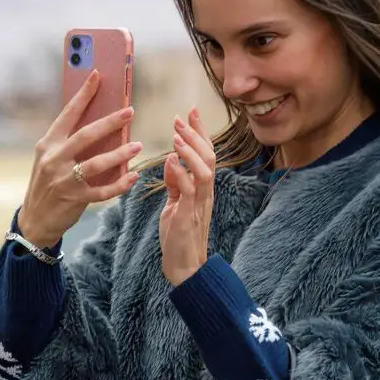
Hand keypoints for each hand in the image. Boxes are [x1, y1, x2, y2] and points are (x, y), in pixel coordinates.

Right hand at [18, 69, 141, 248]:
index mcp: (48, 144)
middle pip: (86, 135)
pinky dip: (120, 184)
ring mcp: (64, 180)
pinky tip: (133, 176)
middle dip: (110, 122)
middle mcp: (54, 159)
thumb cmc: (48, 183)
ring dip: (120, 154)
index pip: (68, 114)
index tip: (97, 76)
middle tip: (130, 111)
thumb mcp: (51, 158)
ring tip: (137, 145)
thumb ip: (70, 143)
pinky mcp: (74, 199)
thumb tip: (101, 123)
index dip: (83, 95)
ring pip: (97, 163)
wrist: (35, 219)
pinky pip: (102, 191)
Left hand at [159, 108, 215, 286]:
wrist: (183, 268)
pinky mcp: (188, 218)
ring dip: (191, 151)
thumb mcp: (175, 204)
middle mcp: (205, 194)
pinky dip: (180, 174)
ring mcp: (199, 205)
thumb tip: (171, 161)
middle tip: (180, 118)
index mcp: (202, 189)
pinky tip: (170, 161)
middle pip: (210, 157)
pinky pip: (189, 192)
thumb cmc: (178, 236)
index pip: (206, 154)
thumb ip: (175, 184)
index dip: (200, 132)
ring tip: (176, 135)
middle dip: (196, 135)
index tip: (191, 112)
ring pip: (205, 171)